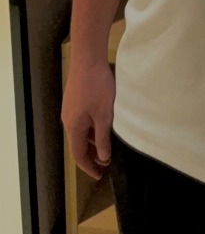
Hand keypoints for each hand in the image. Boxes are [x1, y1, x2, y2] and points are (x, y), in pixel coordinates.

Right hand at [61, 59, 115, 179]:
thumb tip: (103, 157)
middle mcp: (68, 120)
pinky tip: (102, 125)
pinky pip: (82, 121)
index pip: (79, 155)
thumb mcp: (104, 115)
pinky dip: (91, 128)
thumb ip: (103, 138)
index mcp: (74, 128)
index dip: (89, 167)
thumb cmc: (97, 87)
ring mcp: (70, 109)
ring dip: (92, 141)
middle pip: (78, 144)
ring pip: (81, 132)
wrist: (88, 58)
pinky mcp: (74, 99)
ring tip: (106, 146)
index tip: (100, 175)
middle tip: (105, 163)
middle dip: (91, 155)